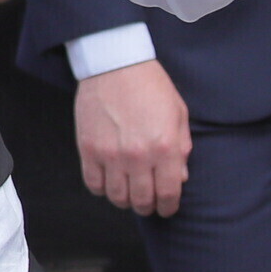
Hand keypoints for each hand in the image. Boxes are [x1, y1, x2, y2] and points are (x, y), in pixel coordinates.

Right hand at [76, 59, 190, 215]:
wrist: (116, 64)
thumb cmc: (150, 85)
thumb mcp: (178, 114)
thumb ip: (182, 149)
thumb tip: (179, 178)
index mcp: (165, 146)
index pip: (169, 194)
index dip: (169, 207)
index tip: (167, 207)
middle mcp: (138, 155)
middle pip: (142, 201)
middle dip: (148, 207)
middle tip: (148, 202)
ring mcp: (110, 154)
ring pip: (117, 197)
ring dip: (125, 199)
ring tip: (128, 191)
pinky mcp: (88, 149)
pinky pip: (94, 184)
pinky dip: (102, 188)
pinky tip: (109, 179)